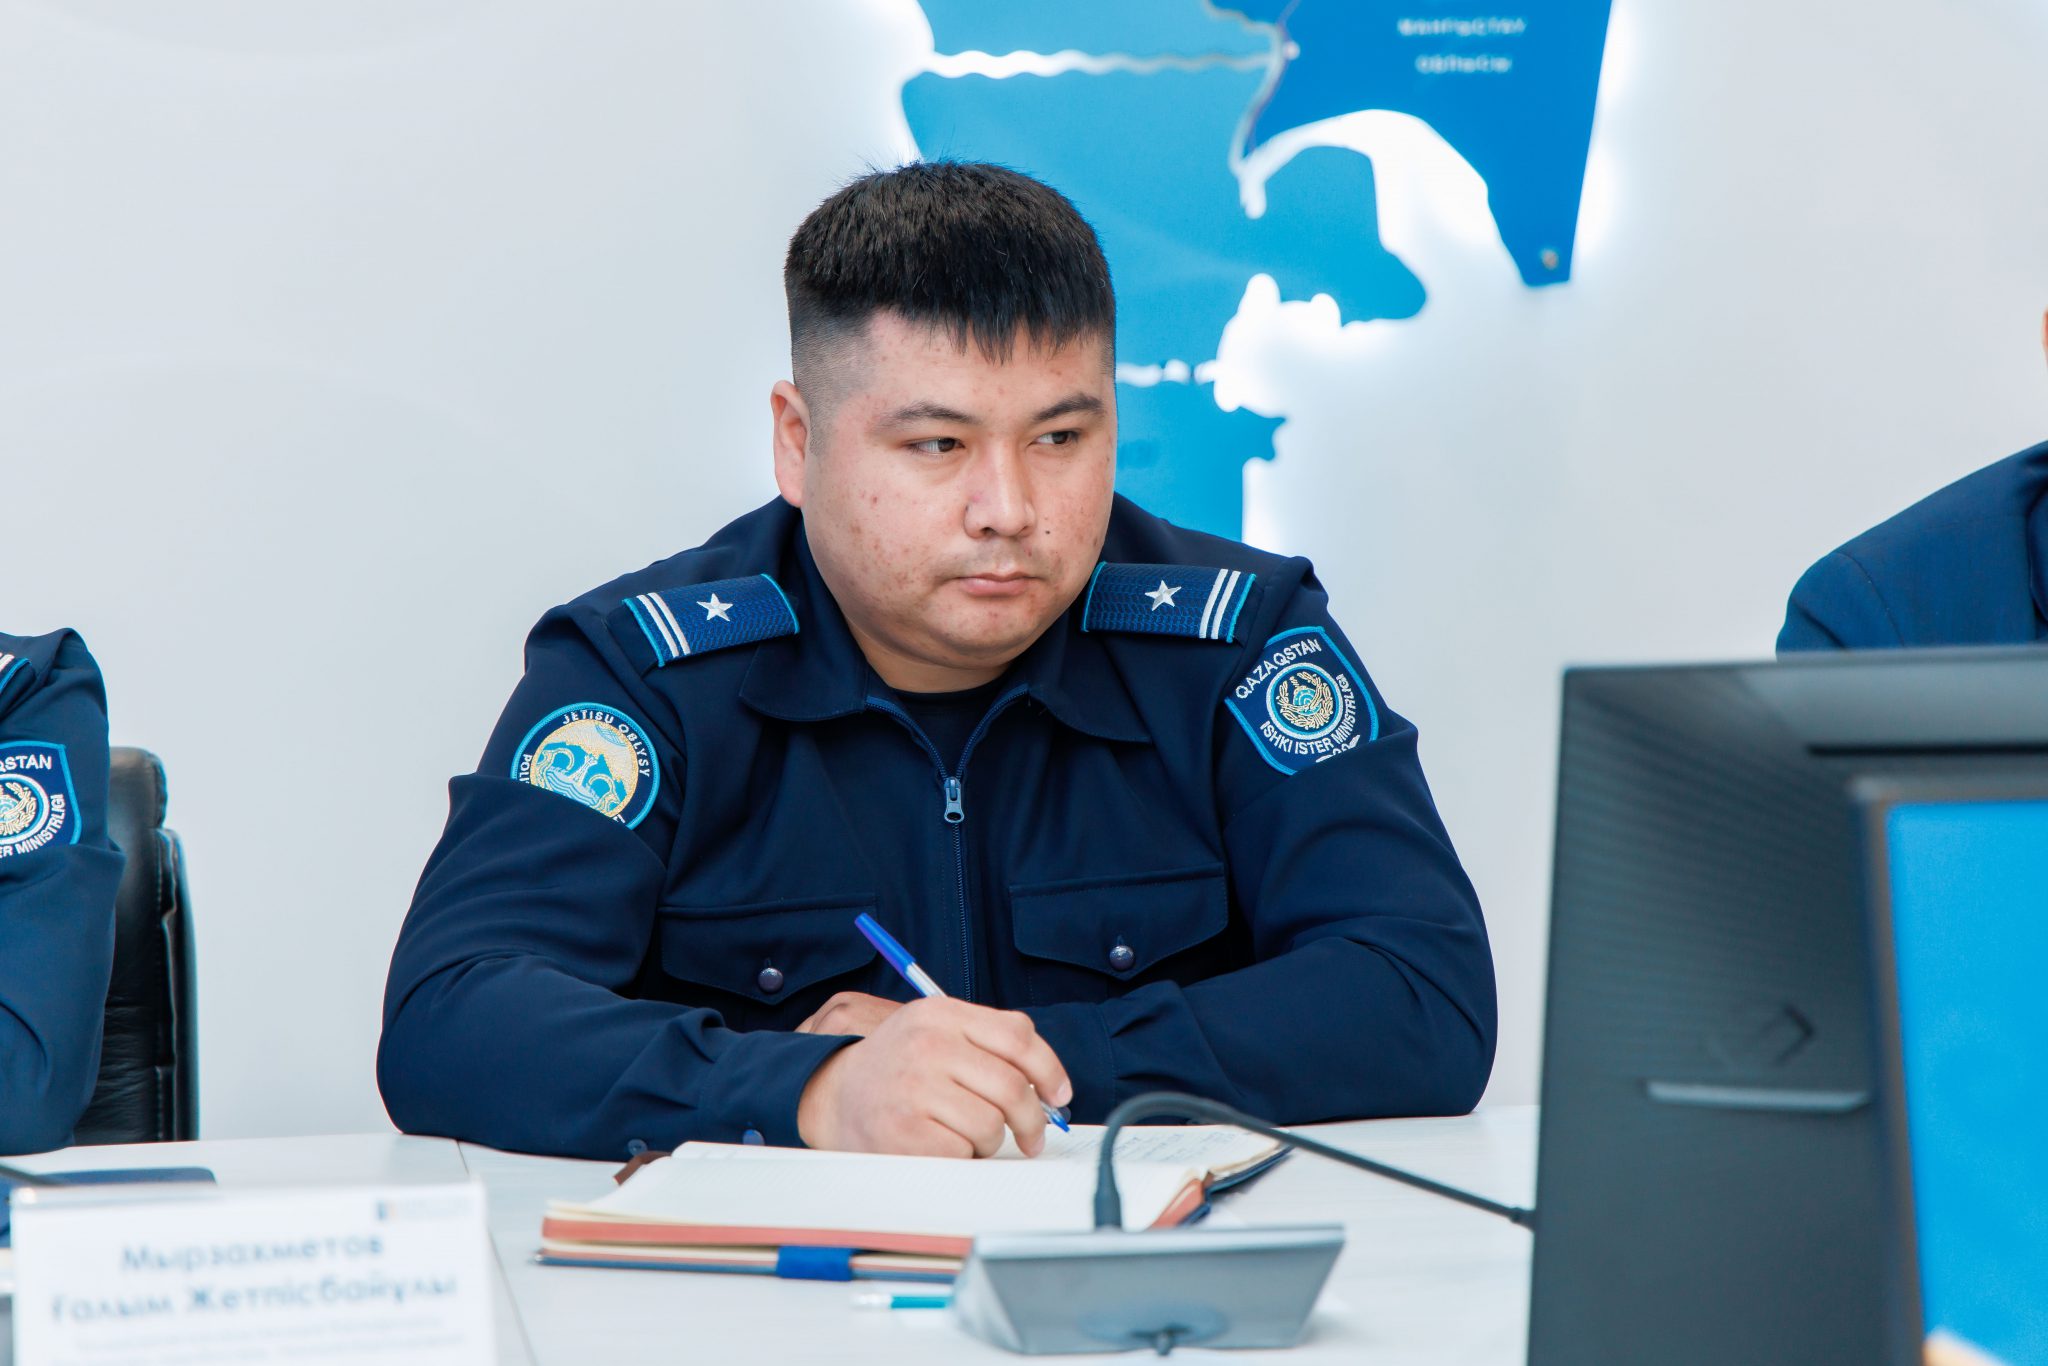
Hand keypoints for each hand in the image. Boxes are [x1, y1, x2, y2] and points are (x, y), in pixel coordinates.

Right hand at [795, 996, 1072, 1158]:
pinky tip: (946, 1147)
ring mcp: (913, 1088)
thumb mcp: (936, 1031)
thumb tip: (1050, 1088)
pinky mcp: (904, 1132)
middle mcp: (927, 1045)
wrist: (833, 1094)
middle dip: (1031, 1120)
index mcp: (940, 1013)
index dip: (1049, 1070)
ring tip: (969, 1136)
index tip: (1058, 1095)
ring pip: (992, 1124)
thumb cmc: (899, 1068)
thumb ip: (989, 1044)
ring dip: (991, 1140)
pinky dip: (964, 1157)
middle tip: (1030, 1136)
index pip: (1018, 1036)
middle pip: (1011, 1085)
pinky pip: (964, 1152)